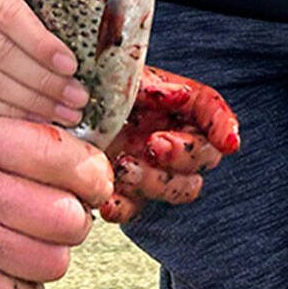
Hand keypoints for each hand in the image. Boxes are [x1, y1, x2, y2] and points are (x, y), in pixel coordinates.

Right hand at [0, 0, 86, 125]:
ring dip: (32, 103)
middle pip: (1, 54)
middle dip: (45, 81)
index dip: (41, 44)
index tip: (71, 65)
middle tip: (77, 97)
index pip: (9, 15)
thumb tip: (84, 39)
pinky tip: (33, 118)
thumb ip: (33, 2)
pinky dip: (6, 112)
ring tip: (64, 113)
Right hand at [0, 109, 110, 288]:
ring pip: (52, 261)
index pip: (61, 155)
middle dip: (74, 219)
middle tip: (62, 215)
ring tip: (34, 244)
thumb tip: (67, 144)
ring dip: (52, 256)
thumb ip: (0, 131)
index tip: (90, 178)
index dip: (90, 172)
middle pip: (66, 216)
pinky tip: (9, 274)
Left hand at [100, 66, 241, 222]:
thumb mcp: (118, 79)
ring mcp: (154, 168)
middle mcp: (173, 138)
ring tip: (125, 166)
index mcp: (176, 103)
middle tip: (156, 144)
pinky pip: (136, 209)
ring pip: (179, 188)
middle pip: (203, 157)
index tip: (228, 142)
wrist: (59, 112)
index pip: (211, 111)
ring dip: (157, 181)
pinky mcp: (129, 193)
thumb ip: (147, 87)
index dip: (224, 126)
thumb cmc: (93, 88)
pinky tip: (108, 202)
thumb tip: (178, 96)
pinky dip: (124, 207)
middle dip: (184, 153)